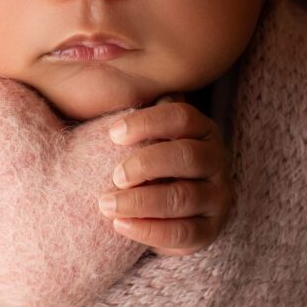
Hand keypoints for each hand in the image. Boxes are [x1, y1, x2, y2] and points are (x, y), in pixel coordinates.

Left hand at [97, 97, 228, 255]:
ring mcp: (217, 197)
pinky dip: (148, 231)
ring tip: (105, 204)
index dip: (148, 123)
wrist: (164, 211)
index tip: (112, 134)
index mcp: (201, 130)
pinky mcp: (209, 231)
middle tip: (114, 175)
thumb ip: (129, 116)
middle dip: (146, 164)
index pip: (182, 117)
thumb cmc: (145, 165)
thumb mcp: (142, 138)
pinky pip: (182, 234)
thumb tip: (89, 72)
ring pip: (183, 198)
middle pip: (187, 157)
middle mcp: (216, 160)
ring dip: (141, 201)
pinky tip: (119, 226)